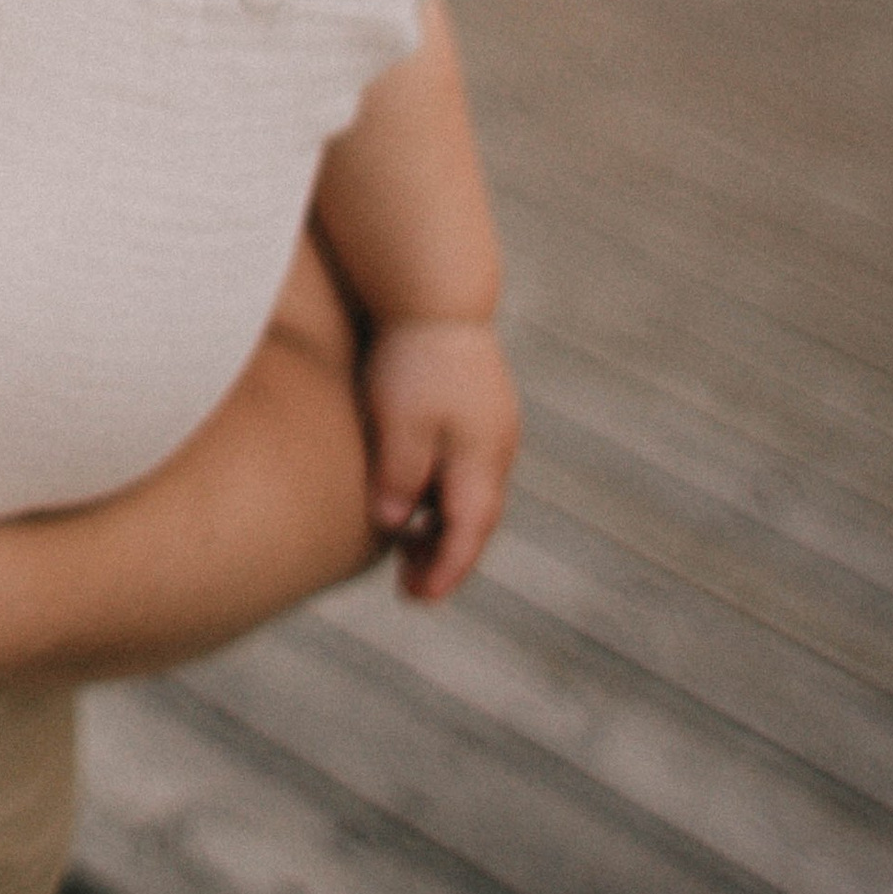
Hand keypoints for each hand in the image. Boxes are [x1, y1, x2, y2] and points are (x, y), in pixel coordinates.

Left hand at [364, 314, 520, 599]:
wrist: (435, 293)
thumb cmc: (411, 358)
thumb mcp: (398, 422)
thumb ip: (399, 477)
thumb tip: (394, 527)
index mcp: (483, 459)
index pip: (469, 533)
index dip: (445, 571)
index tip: (417, 600)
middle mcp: (498, 448)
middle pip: (475, 519)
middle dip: (446, 557)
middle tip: (409, 587)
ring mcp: (494, 425)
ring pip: (473, 494)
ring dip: (446, 526)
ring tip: (408, 549)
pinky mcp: (481, 406)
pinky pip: (468, 467)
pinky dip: (446, 493)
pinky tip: (418, 495)